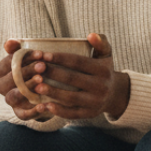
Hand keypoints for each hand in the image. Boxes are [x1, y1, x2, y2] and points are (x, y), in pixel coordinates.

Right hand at [0, 39, 50, 120]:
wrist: (41, 89)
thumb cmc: (33, 68)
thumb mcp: (27, 57)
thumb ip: (17, 49)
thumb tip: (9, 43)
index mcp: (1, 72)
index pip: (7, 64)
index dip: (22, 58)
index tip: (40, 54)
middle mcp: (3, 87)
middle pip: (10, 79)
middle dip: (26, 71)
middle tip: (43, 66)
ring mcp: (11, 101)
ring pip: (14, 96)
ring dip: (28, 87)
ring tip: (42, 81)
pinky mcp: (20, 113)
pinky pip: (22, 114)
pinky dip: (32, 112)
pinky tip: (44, 106)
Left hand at [15, 33, 130, 120]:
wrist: (114, 95)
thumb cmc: (103, 71)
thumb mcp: (106, 55)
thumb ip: (100, 43)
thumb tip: (91, 35)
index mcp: (103, 70)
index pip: (78, 62)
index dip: (60, 58)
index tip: (43, 55)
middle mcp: (101, 87)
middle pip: (72, 79)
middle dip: (52, 73)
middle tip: (35, 68)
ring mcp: (95, 102)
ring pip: (71, 98)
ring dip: (52, 92)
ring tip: (36, 87)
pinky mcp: (89, 114)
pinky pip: (72, 114)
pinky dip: (58, 111)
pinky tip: (45, 105)